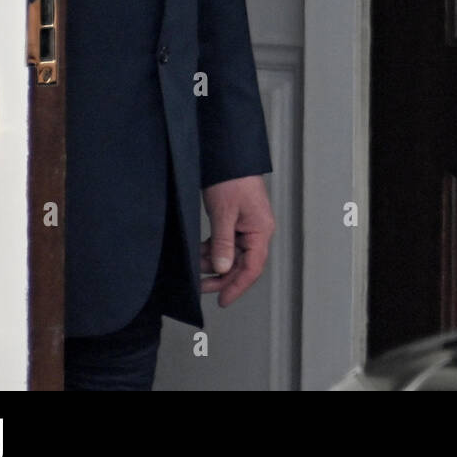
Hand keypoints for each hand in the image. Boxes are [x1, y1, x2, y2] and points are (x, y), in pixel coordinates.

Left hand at [200, 174, 274, 307]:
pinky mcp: (236, 221)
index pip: (252, 267)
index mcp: (261, 230)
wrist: (228, 155)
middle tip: (201, 287)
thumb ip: (223, 243)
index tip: (223, 301)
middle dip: (221, 277)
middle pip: (242, 264)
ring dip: (214, 263)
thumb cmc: (232, 179)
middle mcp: (257, 231)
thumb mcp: (224, 214)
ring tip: (195, 267)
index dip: (237, 286)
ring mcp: (246, 226)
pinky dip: (212, 250)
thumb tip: (222, 269)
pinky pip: (226, 243)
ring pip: (232, 255)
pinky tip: (198, 253)